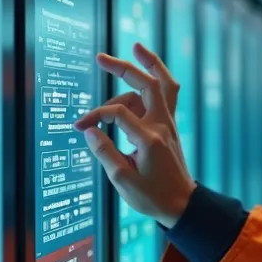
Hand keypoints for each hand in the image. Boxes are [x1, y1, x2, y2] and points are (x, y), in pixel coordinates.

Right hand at [73, 42, 195, 227]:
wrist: (182, 204)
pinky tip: (147, 69)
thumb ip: (104, 152)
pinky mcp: (168, 126)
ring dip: (141, 70)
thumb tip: (89, 130)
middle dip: (124, 67)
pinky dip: (156, 79)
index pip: (118, 113)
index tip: (80, 126)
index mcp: (149, 139)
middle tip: (100, 57)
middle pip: (148, 83)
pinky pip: (166, 94)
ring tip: (115, 63)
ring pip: (160, 85)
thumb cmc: (152, 196)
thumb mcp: (122, 180)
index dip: (95, 116)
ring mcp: (168, 124)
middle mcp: (162, 125)